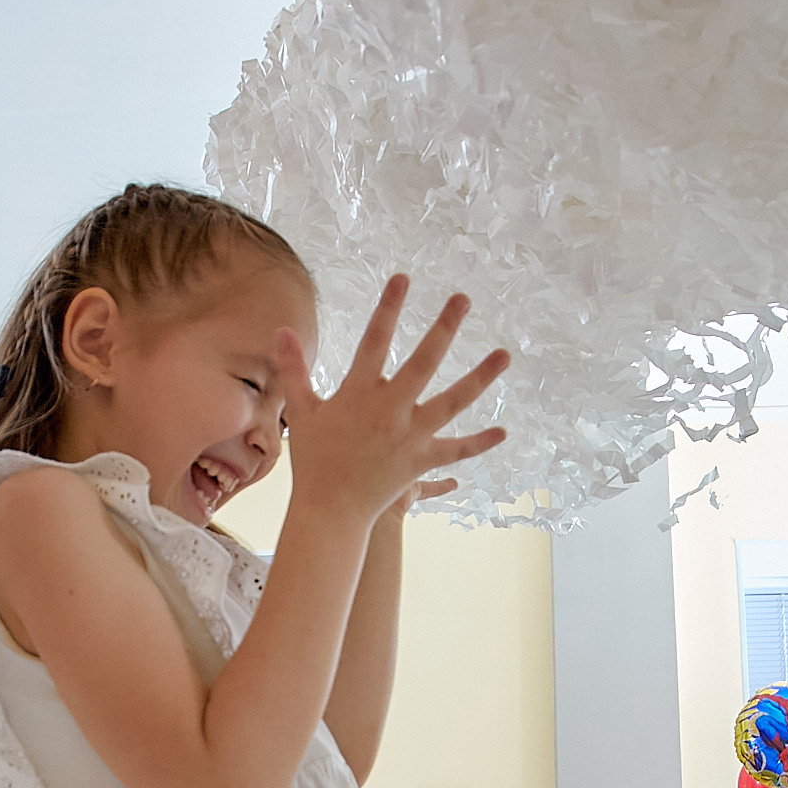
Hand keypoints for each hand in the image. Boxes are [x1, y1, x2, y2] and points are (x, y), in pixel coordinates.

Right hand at [277, 276, 507, 531]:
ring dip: (480, 377)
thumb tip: (282, 331)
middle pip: (424, 361)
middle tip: (463, 299)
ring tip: (504, 354)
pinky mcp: (422, 460)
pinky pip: (456, 449)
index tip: (404, 278)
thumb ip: (296, 369)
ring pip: (453, 401)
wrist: (329, 509)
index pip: (375, 339)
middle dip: (444, 327)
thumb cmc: (314, 458)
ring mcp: (410, 435)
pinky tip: (503, 431)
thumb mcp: (302, 411)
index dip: (389, 307)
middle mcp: (389, 410)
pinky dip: (479, 442)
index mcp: (358, 393)